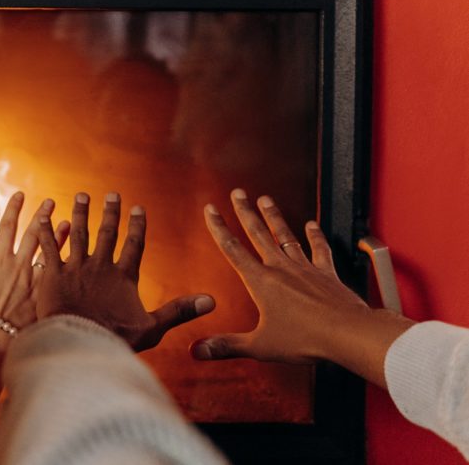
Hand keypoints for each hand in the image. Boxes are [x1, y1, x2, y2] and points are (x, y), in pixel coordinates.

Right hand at [0, 193, 66, 348]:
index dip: (14, 208)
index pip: (7, 226)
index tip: (21, 194)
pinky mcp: (46, 298)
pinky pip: (60, 277)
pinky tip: (77, 258)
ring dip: (60, 236)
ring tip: (69, 223)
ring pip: (52, 253)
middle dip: (42, 215)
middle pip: (34, 234)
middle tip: (52, 201)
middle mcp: (19, 267)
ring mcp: (35, 282)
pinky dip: (68, 265)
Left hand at [35, 192, 214, 351]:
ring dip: (81, 213)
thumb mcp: (152, 328)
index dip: (137, 226)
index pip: (134, 245)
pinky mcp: (53, 274)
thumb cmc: (115, 339)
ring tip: (81, 196)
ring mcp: (76, 268)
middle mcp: (100, 266)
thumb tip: (212, 301)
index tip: (138, 208)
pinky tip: (43, 215)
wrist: (79, 344)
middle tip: (111, 194)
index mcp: (124, 276)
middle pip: (107, 233)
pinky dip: (46, 230)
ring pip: (79, 233)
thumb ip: (179, 311)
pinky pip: (49, 247)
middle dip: (110, 212)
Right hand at [192, 188, 411, 371]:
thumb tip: (196, 350)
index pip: (232, 249)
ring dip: (274, 217)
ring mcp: (305, 268)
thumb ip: (227, 346)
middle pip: (258, 233)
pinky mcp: (326, 273)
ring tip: (265, 199)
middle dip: (244, 212)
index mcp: (261, 282)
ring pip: (285, 235)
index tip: (211, 209)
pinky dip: (315, 236)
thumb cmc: (304, 340)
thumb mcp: (259, 346)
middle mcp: (281, 268)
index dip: (218, 228)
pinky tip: (311, 224)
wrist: (347, 334)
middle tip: (237, 193)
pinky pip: (318, 249)